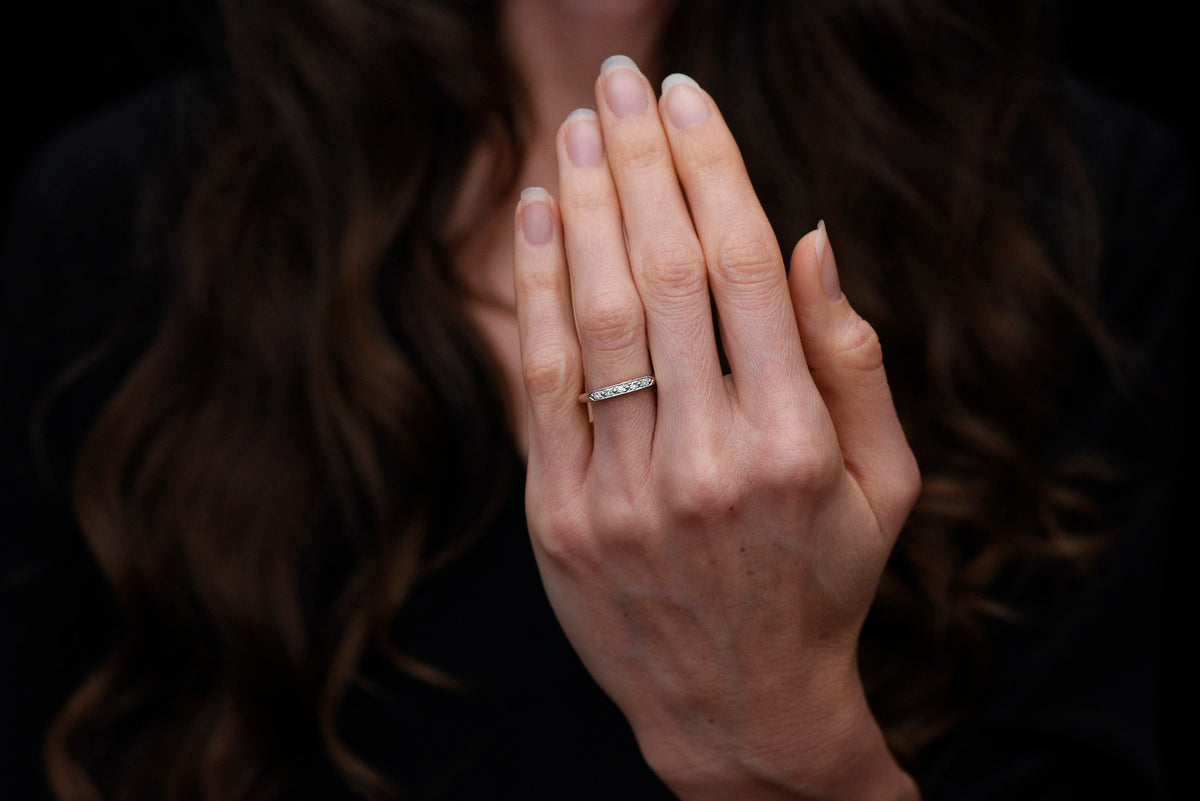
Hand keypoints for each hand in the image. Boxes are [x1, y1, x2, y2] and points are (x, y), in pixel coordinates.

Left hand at [512, 56, 920, 800]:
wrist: (736, 707)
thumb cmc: (820, 580)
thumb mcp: (881, 483)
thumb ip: (851, 361)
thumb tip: (807, 236)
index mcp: (795, 445)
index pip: (743, 271)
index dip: (712, 170)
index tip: (688, 100)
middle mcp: (709, 462)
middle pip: (664, 274)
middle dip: (641, 162)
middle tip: (621, 84)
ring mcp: (625, 494)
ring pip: (597, 317)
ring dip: (585, 207)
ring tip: (577, 128)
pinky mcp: (561, 519)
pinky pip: (542, 384)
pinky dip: (535, 291)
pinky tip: (538, 218)